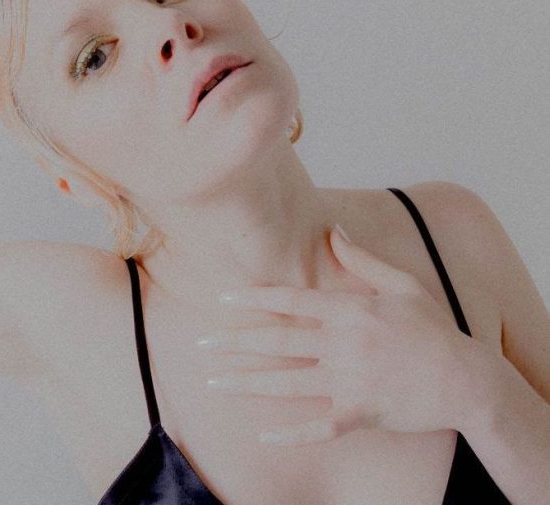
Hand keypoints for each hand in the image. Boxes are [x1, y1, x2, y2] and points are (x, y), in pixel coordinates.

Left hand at [198, 226, 472, 445]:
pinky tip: (262, 436)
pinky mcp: (361, 414)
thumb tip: (334, 231)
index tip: (221, 299)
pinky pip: (319, 427)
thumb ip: (362, 260)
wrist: (466, 379)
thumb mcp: (403, 284)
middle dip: (235, 342)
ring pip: (287, 384)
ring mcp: (351, 381)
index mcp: (350, 311)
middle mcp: (344, 345)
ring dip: (246, 384)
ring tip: (212, 382)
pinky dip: (291, 434)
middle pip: (278, 343)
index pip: (291, 301)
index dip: (253, 299)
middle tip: (200, 343)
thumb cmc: (433, 328)